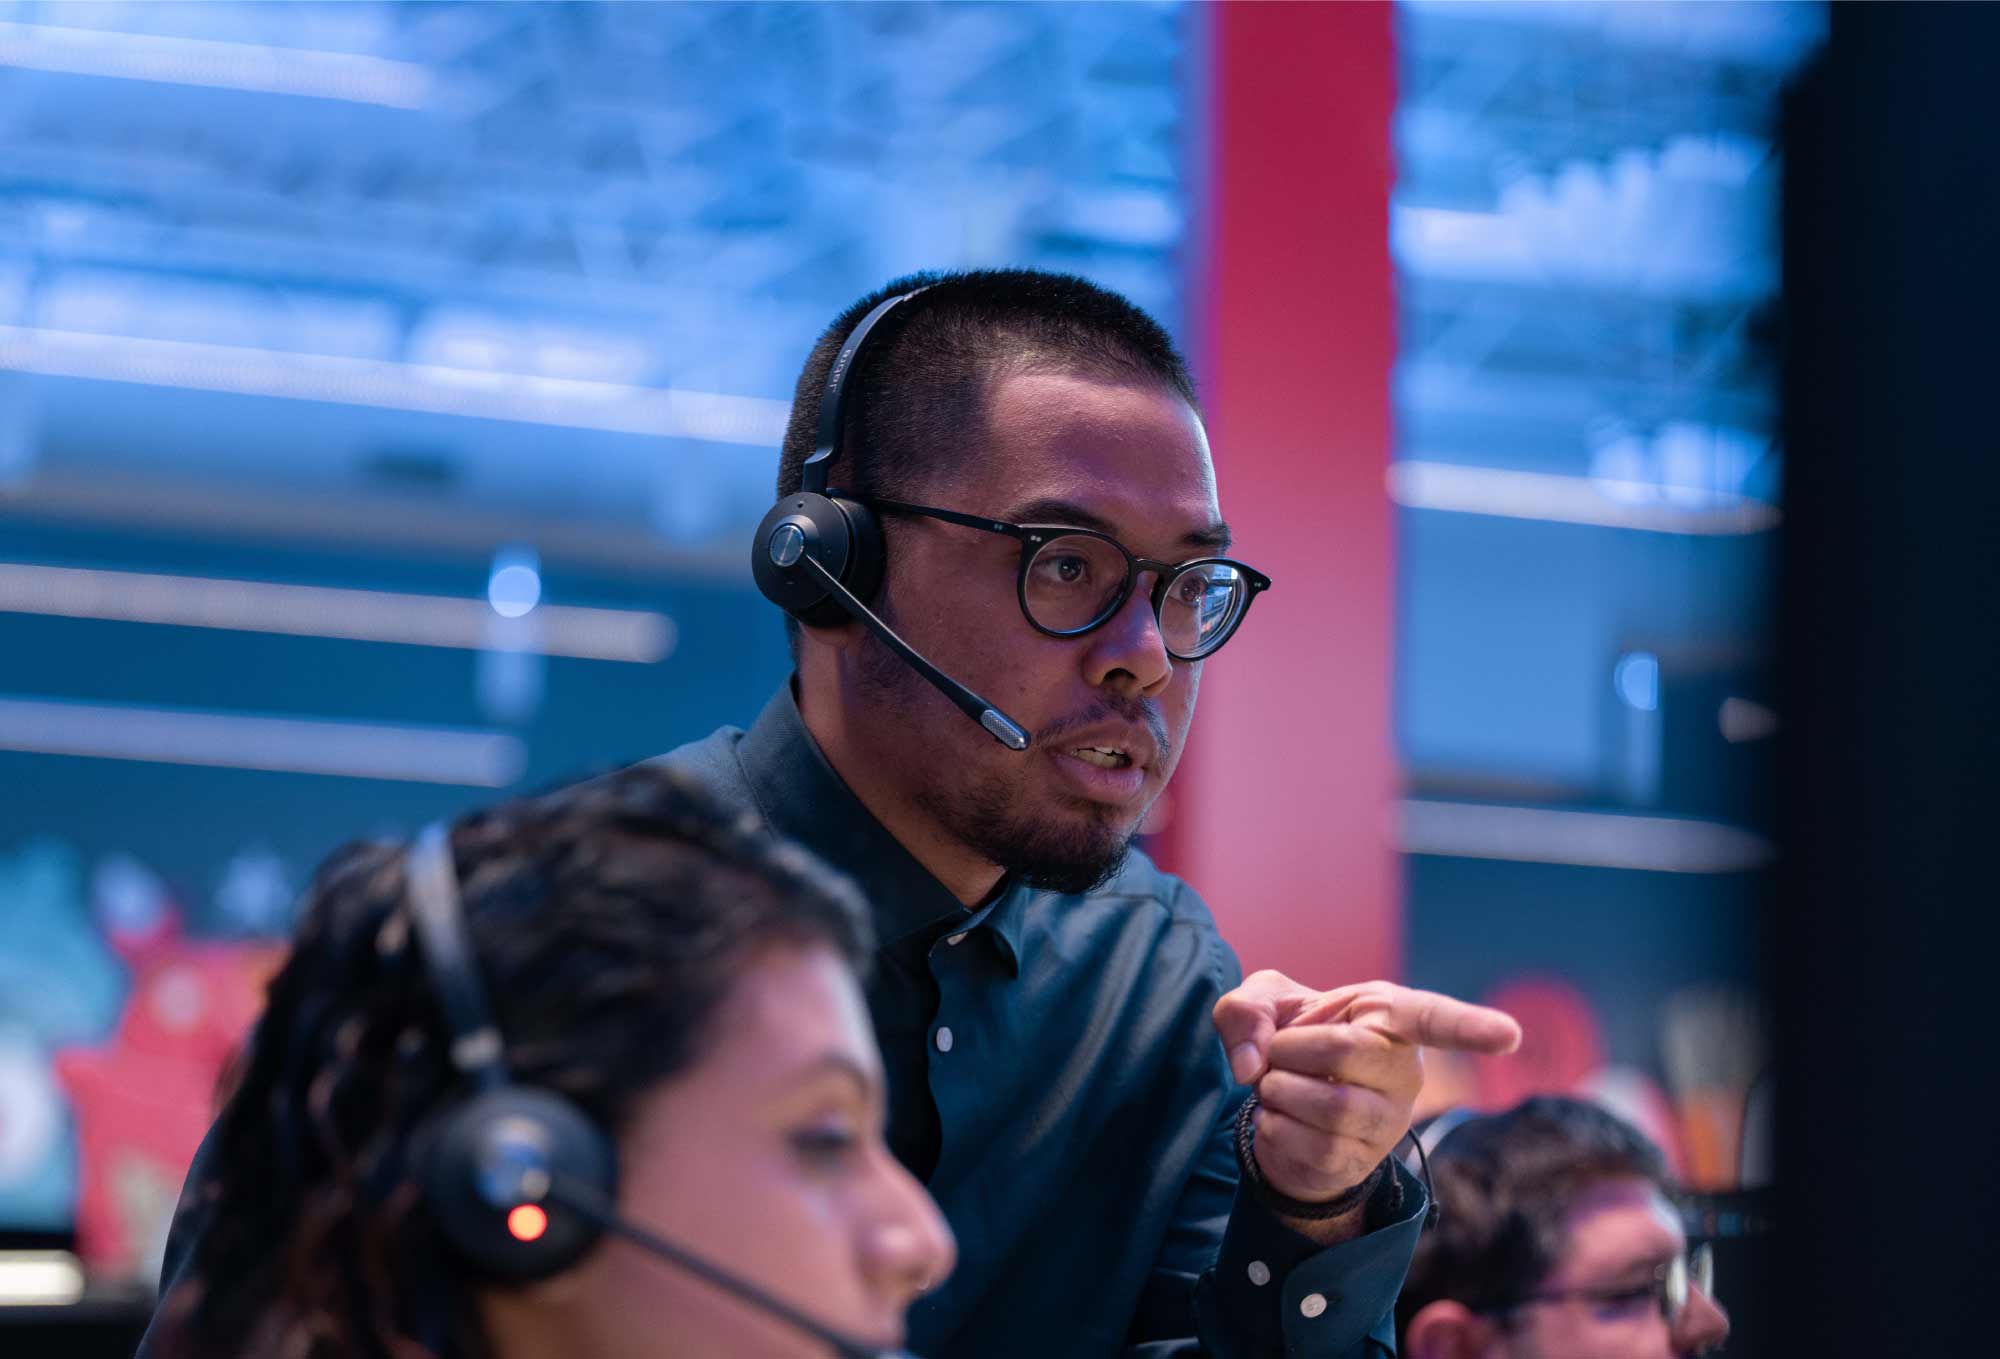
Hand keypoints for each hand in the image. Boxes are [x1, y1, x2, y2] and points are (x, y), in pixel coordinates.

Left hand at [1212, 971, 1520, 1205]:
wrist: (1275, 1104)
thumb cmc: (1287, 1038)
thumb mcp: (1260, 1005)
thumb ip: (1244, 1010)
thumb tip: (1250, 1063)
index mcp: (1387, 1016)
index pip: (1434, 1019)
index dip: (1470, 1027)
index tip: (1510, 1036)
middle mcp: (1401, 1070)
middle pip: (1348, 1051)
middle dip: (1291, 1048)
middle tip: (1279, 1053)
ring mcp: (1386, 1122)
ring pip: (1330, 1106)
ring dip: (1279, 1091)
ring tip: (1278, 1086)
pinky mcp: (1360, 1162)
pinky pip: (1310, 1145)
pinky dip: (1273, 1126)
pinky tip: (1280, 1117)